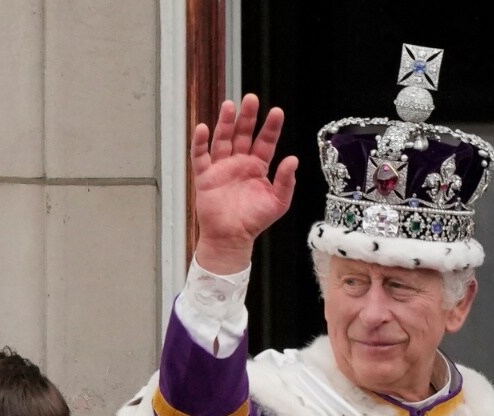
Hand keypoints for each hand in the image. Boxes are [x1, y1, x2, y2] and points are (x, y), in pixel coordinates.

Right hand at [190, 93, 298, 273]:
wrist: (232, 238)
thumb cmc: (255, 220)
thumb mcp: (278, 202)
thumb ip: (286, 181)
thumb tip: (293, 159)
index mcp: (258, 167)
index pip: (265, 142)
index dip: (270, 127)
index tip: (276, 112)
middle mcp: (239, 162)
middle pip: (243, 134)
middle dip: (248, 117)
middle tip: (251, 99)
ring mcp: (221, 167)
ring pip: (223, 139)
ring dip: (225, 123)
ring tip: (230, 106)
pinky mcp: (205, 175)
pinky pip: (200, 155)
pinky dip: (200, 142)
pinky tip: (203, 128)